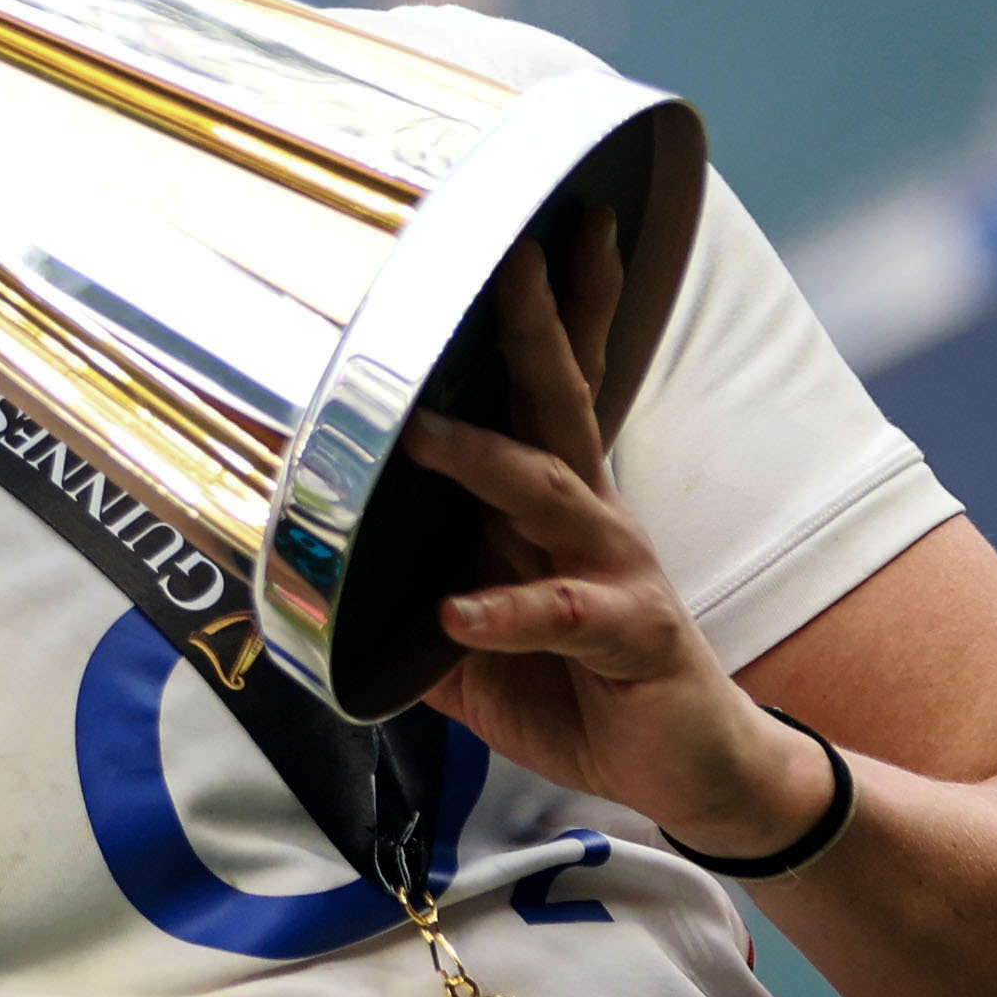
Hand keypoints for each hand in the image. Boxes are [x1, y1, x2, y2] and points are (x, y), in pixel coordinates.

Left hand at [409, 212, 836, 858]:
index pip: (546, 389)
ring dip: (488, 459)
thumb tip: (305, 589)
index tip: (524, 228)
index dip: (542, 311)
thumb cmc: (585, 690)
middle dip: (537, 324)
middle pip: (562, 401)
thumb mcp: (473, 651)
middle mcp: (591, 516)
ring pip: (553, 492)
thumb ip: (401, 612)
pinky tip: (461, 612)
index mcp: (554, 505)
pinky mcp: (631, 635)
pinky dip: (506, 612)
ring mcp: (617, 569)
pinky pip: (562, 616)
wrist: (691, 768)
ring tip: (426, 431)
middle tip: (515, 249)